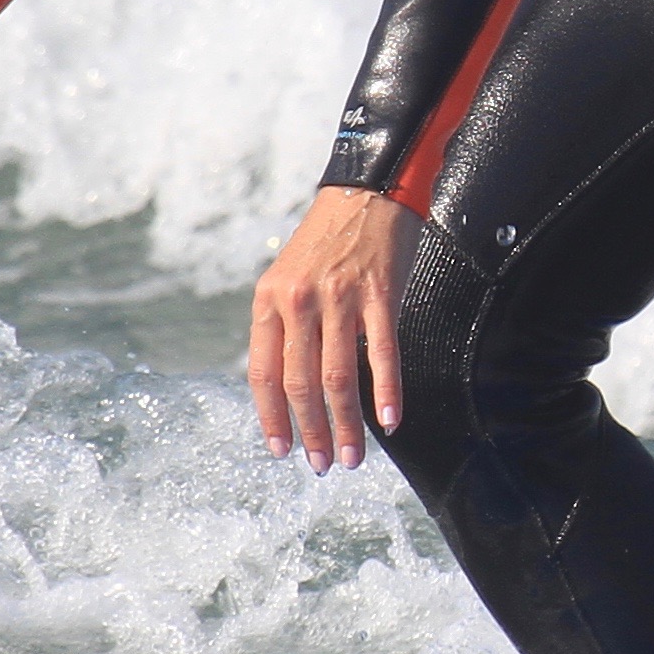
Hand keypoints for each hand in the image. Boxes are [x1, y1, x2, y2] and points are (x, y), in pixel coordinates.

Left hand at [246, 186, 415, 471]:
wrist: (368, 189)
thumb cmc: (328, 238)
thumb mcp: (287, 276)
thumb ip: (284, 324)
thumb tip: (285, 386)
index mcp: (270, 299)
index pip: (263, 373)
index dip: (271, 417)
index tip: (282, 450)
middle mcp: (299, 300)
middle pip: (301, 383)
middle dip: (311, 431)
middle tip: (321, 465)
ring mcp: (340, 297)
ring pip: (338, 377)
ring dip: (346, 425)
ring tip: (352, 457)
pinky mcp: (379, 293)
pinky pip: (381, 353)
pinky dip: (386, 391)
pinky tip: (390, 421)